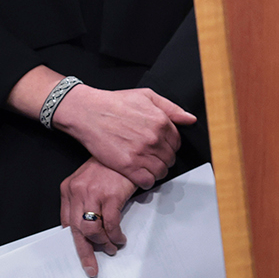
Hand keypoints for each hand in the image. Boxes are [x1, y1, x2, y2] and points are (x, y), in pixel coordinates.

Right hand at [52, 85, 193, 189]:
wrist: (89, 112)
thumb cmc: (115, 103)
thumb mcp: (147, 96)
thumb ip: (172, 108)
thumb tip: (190, 119)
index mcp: (161, 122)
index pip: (177, 143)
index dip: (170, 146)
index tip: (162, 147)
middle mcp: (154, 139)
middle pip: (170, 158)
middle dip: (164, 158)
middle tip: (153, 157)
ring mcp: (141, 153)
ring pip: (161, 171)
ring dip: (157, 171)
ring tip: (147, 167)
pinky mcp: (127, 166)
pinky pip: (147, 181)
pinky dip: (147, 181)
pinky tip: (141, 175)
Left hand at [60, 157, 136, 277]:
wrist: (128, 146)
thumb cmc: (111, 165)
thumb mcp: (91, 180)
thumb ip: (85, 201)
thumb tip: (89, 228)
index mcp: (69, 189)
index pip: (67, 223)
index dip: (74, 242)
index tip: (82, 255)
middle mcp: (77, 192)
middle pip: (77, 231)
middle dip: (85, 253)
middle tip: (92, 267)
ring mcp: (93, 193)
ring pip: (92, 231)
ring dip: (104, 244)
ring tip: (113, 247)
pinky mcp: (111, 194)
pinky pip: (111, 224)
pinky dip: (115, 235)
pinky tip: (120, 238)